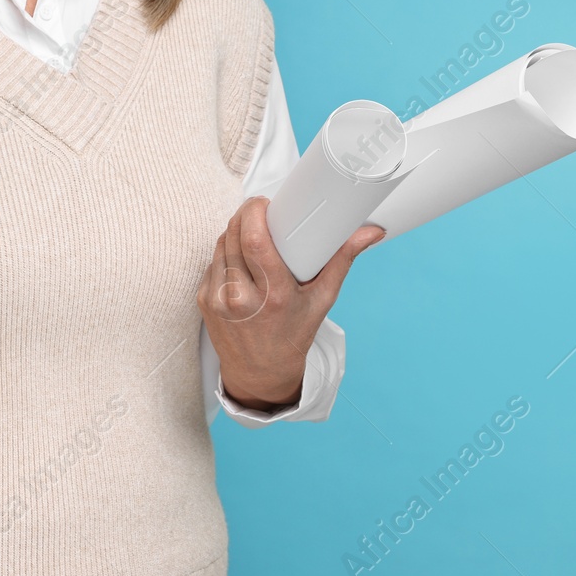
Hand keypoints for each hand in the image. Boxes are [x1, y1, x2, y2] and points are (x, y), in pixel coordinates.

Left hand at [196, 196, 384, 410]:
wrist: (260, 373)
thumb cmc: (295, 335)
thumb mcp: (322, 300)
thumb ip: (343, 260)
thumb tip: (372, 231)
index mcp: (273, 295)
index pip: (254, 240)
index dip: (254, 212)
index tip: (264, 202)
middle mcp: (240, 297)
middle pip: (233, 236)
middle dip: (245, 216)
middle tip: (260, 211)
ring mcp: (218, 300)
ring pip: (220, 245)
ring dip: (233, 232)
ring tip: (251, 232)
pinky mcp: (204, 301)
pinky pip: (212, 262)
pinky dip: (224, 253)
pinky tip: (239, 257)